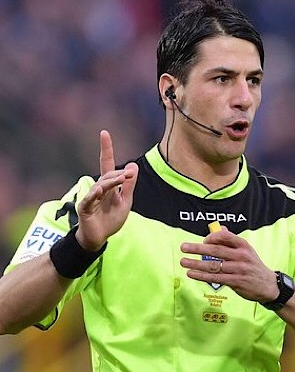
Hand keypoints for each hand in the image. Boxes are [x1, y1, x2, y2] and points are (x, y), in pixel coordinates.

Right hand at [76, 130, 137, 250]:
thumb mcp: (125, 201)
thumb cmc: (111, 219)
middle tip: (128, 176)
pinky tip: (99, 190)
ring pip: (100, 185)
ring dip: (111, 181)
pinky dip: (94, 195)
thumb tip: (133, 166)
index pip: (107, 164)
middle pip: (107, 175)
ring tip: (120, 179)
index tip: (104, 133)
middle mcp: (98, 189)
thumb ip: (129, 185)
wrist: (99, 238)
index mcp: (109, 186)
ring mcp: (90, 198)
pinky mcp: (85, 209)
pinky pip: (89, 200)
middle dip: (118, 174)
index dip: (106, 149)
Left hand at [180, 227, 277, 303]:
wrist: (268, 285)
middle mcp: (241, 256)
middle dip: (197, 249)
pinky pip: (215, 278)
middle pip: (216, 251)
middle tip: (184, 247)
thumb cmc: (253, 265)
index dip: (211, 237)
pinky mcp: (236, 282)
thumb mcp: (246, 250)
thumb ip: (231, 240)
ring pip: (213, 266)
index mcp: (243, 245)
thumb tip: (218, 229)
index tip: (202, 240)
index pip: (225, 237)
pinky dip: (202, 276)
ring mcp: (238, 270)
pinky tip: (192, 274)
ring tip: (184, 262)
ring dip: (196, 264)